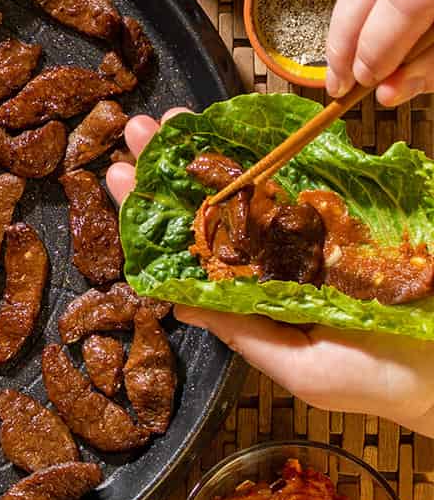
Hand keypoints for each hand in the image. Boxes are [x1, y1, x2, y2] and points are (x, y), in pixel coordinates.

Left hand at [107, 112, 433, 435]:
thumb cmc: (378, 380)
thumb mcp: (305, 369)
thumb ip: (247, 336)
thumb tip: (180, 308)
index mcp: (252, 297)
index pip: (192, 253)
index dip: (156, 219)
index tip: (122, 179)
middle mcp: (272, 260)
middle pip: (211, 208)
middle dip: (171, 169)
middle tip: (138, 131)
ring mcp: (307, 233)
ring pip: (249, 184)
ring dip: (210, 149)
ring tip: (170, 119)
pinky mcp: (344, 214)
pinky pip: (302, 176)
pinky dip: (271, 148)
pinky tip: (239, 125)